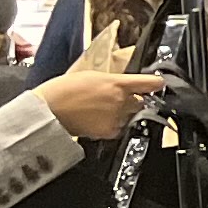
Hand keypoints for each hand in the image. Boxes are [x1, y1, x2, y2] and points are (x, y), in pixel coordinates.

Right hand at [34, 67, 166, 142]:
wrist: (48, 110)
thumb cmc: (63, 90)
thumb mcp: (90, 76)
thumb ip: (112, 81)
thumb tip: (124, 84)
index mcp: (117, 83)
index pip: (151, 83)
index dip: (157, 84)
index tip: (159, 84)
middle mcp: (121, 100)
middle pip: (141, 102)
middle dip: (132, 101)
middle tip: (113, 100)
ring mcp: (117, 117)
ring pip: (130, 116)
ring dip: (121, 114)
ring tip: (99, 111)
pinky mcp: (110, 131)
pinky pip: (119, 128)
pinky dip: (112, 126)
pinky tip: (96, 120)